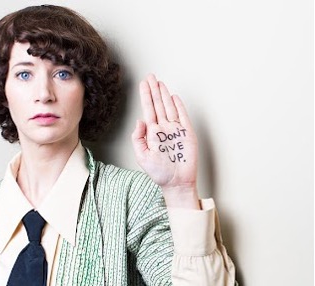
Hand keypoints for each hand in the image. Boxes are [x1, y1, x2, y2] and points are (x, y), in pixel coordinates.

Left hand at [132, 74, 199, 208]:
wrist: (176, 183)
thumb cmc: (159, 172)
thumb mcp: (142, 156)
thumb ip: (137, 138)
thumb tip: (139, 120)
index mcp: (152, 133)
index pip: (148, 109)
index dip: (145, 96)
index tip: (143, 84)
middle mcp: (163, 128)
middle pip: (158, 104)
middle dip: (154, 90)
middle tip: (150, 76)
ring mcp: (175, 130)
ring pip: (169, 107)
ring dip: (164, 94)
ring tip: (160, 82)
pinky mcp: (187, 133)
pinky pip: (183, 116)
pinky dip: (179, 106)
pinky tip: (174, 97)